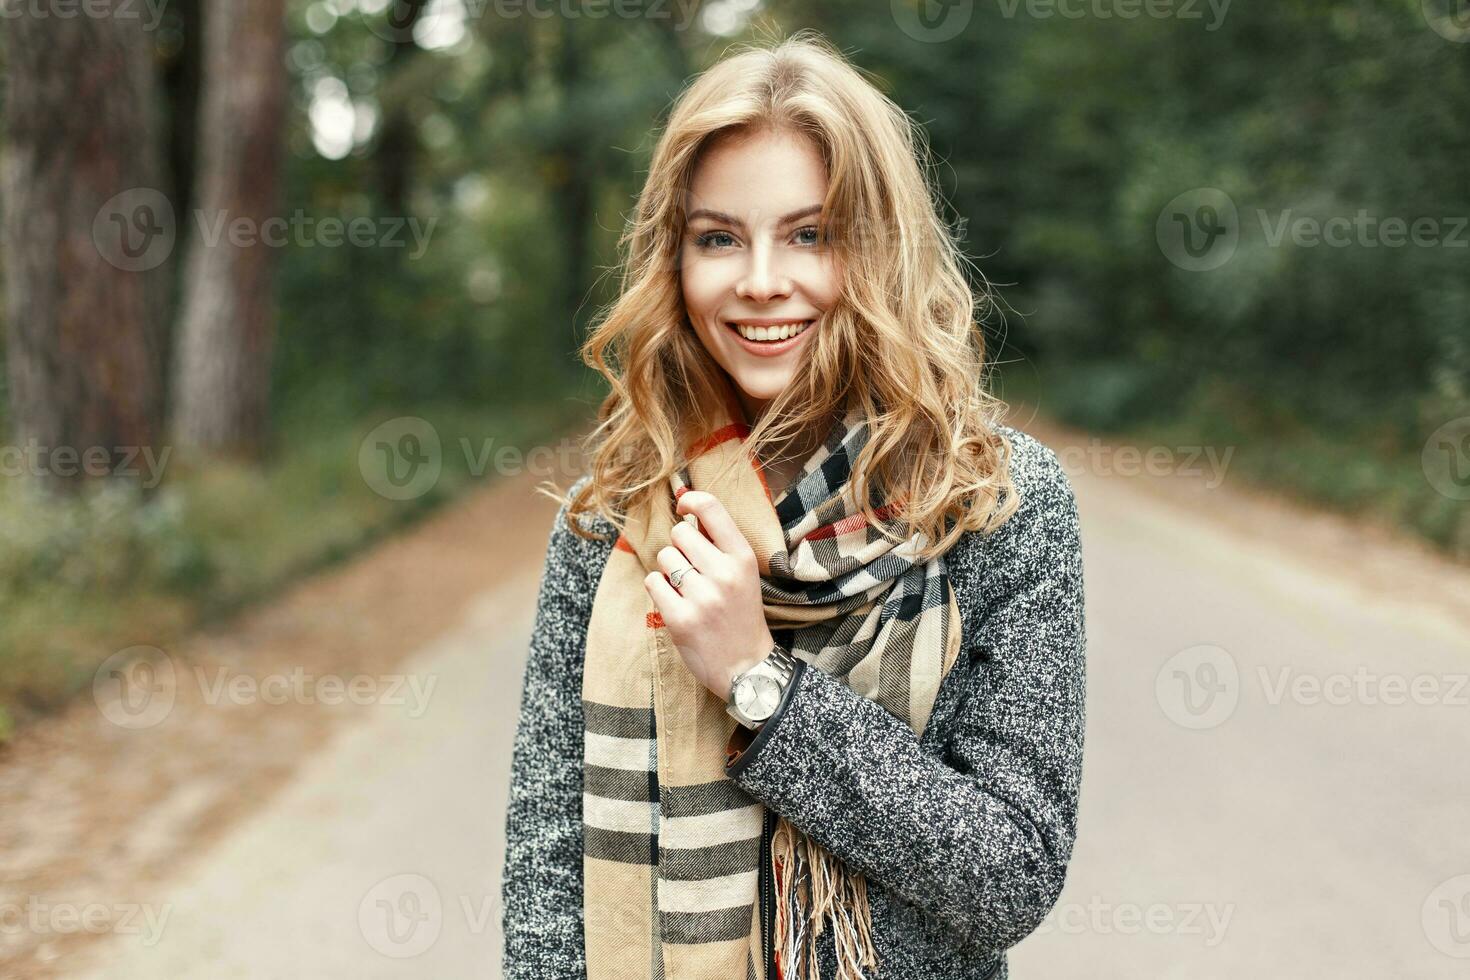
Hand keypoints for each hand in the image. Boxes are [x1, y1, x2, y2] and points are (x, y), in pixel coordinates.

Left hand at [643, 490, 773, 700]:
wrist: (746, 667)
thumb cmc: (740, 614)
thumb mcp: (743, 574)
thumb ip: (720, 543)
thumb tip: (688, 504)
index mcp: (743, 558)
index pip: (712, 509)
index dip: (691, 501)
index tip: (683, 508)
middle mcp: (724, 574)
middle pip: (680, 534)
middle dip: (680, 548)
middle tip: (692, 571)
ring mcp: (702, 598)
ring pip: (664, 558)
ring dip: (669, 571)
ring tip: (687, 591)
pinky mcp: (680, 619)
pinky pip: (653, 583)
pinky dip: (659, 591)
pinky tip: (675, 604)